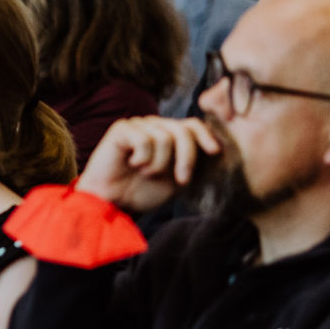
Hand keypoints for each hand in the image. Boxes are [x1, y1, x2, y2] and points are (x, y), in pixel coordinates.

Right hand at [78, 117, 221, 213]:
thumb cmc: (141, 193)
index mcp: (168, 135)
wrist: (111, 203)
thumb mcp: (176, 180)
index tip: (214, 152)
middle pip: (183, 131)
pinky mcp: (121, 130)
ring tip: (145, 173)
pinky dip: (142, 158)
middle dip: (186, 158)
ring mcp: (137, 126)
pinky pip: (144, 140)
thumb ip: (193, 163)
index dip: (206, 136)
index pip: (192, 125)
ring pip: (165, 138)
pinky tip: (132, 164)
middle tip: (181, 180)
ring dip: (159, 164)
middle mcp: (153, 126)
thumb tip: (218, 149)